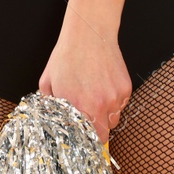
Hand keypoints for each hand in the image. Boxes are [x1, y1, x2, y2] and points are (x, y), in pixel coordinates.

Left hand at [37, 18, 132, 143]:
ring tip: (95, 95)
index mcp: (78, 107)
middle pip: (104, 133)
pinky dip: (114, 99)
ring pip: (114, 118)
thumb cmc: (67, 55)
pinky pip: (121, 103)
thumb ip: (49, 104)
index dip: (86, 139)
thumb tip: (50, 116)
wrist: (89, 33)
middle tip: (89, 115)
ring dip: (106, 114)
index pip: (88, 139)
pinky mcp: (125, 89)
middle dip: (96, 129)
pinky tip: (103, 84)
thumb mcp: (47, 81)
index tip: (83, 137)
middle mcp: (99, 106)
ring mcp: (115, 98)